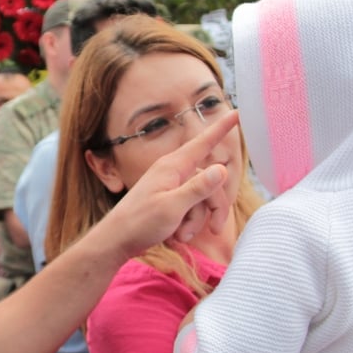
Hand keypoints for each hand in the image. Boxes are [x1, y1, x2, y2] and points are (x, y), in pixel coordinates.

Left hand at [103, 111, 237, 260]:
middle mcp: (174, 172)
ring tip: (180, 236)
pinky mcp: (169, 201)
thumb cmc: (139, 223)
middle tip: (215, 230)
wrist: (116, 241)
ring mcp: (171, 187)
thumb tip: (221, 169)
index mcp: (173, 166)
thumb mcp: (172, 206)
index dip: (222, 128)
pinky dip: (185, 225)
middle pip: (211, 183)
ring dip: (195, 222)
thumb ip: (198, 188)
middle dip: (213, 209)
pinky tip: (173, 237)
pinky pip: (189, 210)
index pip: (203, 143)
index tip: (237, 111)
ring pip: (201, 200)